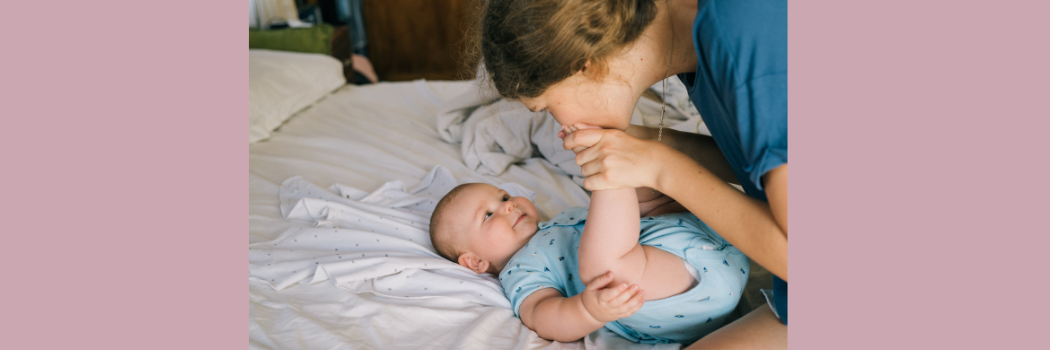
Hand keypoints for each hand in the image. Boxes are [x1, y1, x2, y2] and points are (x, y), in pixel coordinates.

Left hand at [562, 126, 677, 190]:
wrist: (653, 164)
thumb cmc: (634, 149)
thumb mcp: (616, 135)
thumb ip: (595, 133)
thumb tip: (572, 127)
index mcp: (606, 135)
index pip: (578, 137)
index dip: (568, 141)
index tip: (565, 144)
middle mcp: (604, 148)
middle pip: (579, 157)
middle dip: (585, 161)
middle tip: (598, 162)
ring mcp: (606, 163)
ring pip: (583, 170)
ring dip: (590, 172)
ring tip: (605, 170)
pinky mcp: (608, 178)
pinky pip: (587, 183)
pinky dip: (592, 183)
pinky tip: (602, 180)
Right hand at [580, 271, 645, 322]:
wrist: (590, 313)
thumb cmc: (591, 296)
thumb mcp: (591, 287)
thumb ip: (600, 280)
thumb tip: (611, 273)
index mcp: (600, 299)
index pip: (609, 295)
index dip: (617, 290)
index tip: (625, 283)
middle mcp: (607, 307)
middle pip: (619, 301)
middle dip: (629, 293)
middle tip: (636, 285)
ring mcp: (613, 313)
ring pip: (626, 308)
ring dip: (635, 301)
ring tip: (642, 292)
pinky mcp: (618, 316)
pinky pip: (629, 313)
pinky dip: (636, 308)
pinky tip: (642, 300)